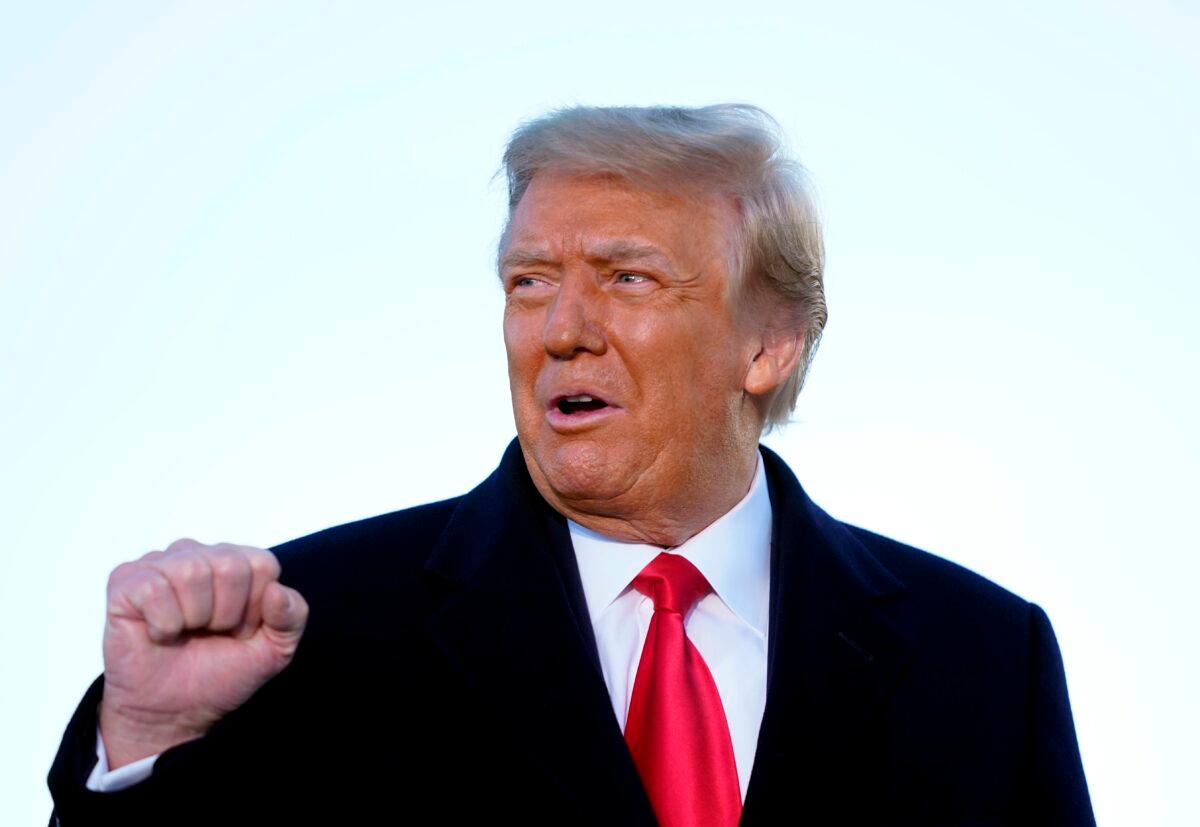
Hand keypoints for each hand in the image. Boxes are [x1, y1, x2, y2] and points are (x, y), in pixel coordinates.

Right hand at [98, 538, 308, 769]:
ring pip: (191, 571)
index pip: (263, 564)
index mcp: (237, 562)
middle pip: (229, 565)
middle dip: (226, 614)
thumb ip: (292, 617)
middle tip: (210, 633)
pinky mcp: (125, 582)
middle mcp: (199, 554)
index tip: (240, 631)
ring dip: (194, 618)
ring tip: (185, 632)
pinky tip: (159, 633)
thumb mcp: (274, 650)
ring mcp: (160, 564)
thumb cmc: (220, 673)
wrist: (173, 712)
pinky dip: (163, 623)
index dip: (255, 609)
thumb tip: (276, 591)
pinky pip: (153, 588)